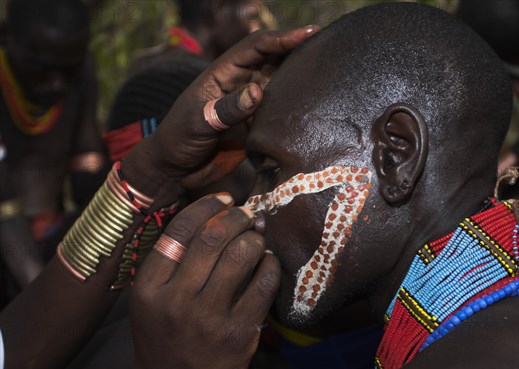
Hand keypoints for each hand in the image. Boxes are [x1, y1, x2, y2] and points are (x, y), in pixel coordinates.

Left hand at [122, 26, 318, 203]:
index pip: (256, 47)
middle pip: (274, 59)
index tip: (308, 33)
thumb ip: (226, 109)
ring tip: (329, 71)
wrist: (175, 172)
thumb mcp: (197, 123)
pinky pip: (280, 112)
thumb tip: (258, 92)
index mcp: (222, 74)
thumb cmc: (177, 141)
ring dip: (301, 78)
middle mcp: (239, 84)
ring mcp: (249, 105)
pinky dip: (296, 107)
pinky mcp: (256, 126)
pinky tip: (317, 106)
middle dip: (298, 50)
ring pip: (281, 84)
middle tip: (328, 45)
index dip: (282, 38)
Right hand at [126, 193, 280, 368]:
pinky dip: (270, 264)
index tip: (224, 200)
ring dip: (255, 238)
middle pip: (213, 237)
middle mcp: (176, 301)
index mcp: (148, 288)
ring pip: (242, 254)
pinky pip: (264, 282)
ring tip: (256, 238)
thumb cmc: (164, 339)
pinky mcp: (239, 333)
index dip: (207, 206)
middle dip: (236, 216)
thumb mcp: (150, 300)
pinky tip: (267, 263)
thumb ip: (171, 262)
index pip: (180, 230)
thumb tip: (214, 215)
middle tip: (246, 214)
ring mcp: (209, 318)